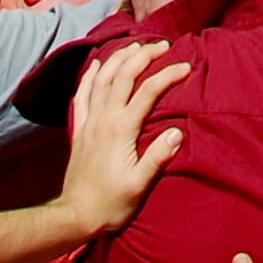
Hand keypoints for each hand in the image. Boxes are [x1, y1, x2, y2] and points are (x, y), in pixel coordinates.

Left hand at [59, 37, 189, 239]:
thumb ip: (158, 157)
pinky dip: (89, 76)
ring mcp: (89, 122)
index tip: (186, 66)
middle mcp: (104, 118)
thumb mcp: (139, 185)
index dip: (168, 74)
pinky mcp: (79, 130)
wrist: (75, 215)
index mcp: (121, 128)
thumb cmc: (110, 204)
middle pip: (123, 74)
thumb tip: (178, 132)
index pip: (148, 91)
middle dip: (144, 55)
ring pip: (102, 78)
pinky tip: (95, 65)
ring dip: (119, 57)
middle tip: (163, 46)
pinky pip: (82, 94)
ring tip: (135, 46)